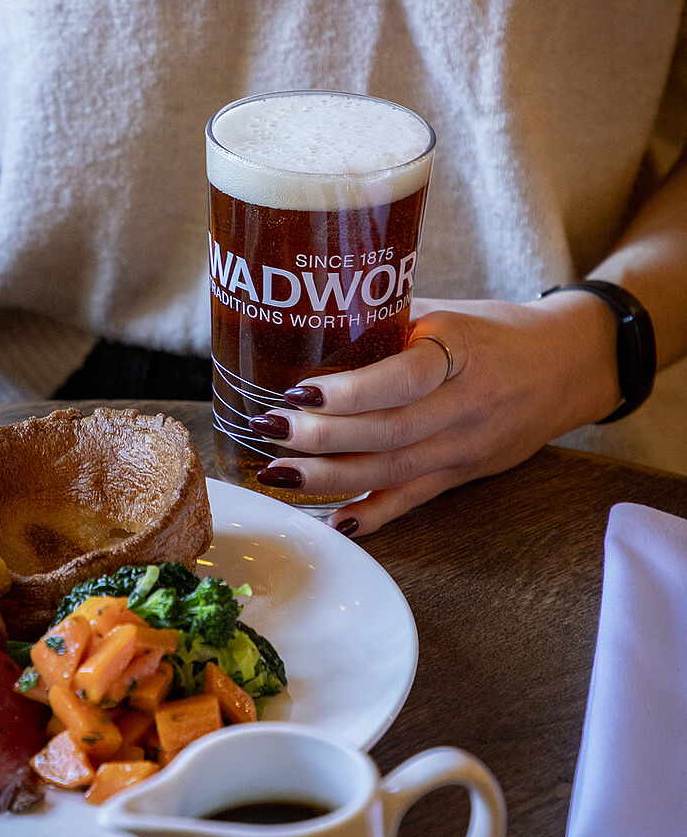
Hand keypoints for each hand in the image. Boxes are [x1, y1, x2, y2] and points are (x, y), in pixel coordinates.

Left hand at [249, 292, 621, 535]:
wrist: (568, 365)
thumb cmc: (494, 331)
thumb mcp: (446, 312)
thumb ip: (387, 322)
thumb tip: (308, 325)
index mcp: (459, 351)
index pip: (403, 378)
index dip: (350, 391)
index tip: (298, 392)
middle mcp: (464, 404)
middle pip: (389, 432)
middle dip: (322, 439)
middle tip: (269, 431)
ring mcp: (465, 446)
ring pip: (393, 471)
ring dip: (331, 479)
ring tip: (278, 475)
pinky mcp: (464, 473)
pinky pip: (415, 500)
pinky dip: (375, 516)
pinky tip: (335, 523)